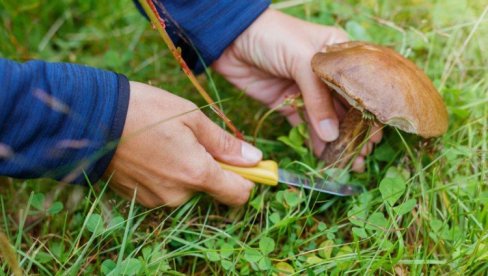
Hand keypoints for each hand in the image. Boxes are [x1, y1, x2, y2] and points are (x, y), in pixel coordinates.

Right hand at [104, 81, 261, 207]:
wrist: (93, 119)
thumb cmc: (146, 110)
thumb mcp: (192, 117)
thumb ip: (225, 144)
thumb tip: (254, 159)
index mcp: (197, 174)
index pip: (238, 194)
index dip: (249, 180)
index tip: (247, 165)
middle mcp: (179, 194)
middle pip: (212, 188)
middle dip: (211, 168)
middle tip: (195, 139)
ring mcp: (157, 199)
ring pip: (188, 188)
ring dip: (187, 170)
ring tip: (168, 142)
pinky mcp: (140, 199)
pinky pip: (167, 189)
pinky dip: (167, 174)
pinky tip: (153, 152)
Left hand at [213, 9, 381, 171]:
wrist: (231, 38)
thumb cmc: (273, 36)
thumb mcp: (302, 58)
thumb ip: (318, 97)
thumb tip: (332, 134)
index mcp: (337, 55)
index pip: (359, 87)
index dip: (368, 112)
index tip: (375, 136)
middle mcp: (325, 74)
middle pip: (344, 107)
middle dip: (353, 132)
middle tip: (362, 156)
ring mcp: (305, 90)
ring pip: (325, 120)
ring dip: (335, 141)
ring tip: (347, 162)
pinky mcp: (286, 103)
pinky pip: (304, 125)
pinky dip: (314, 140)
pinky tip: (325, 154)